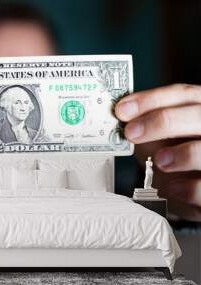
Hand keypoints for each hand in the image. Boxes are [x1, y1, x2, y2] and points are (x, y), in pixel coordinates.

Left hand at [115, 84, 200, 220]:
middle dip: (163, 121)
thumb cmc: (174, 157)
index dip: (151, 100)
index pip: (183, 94)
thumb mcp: (157, 138)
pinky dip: (187, 187)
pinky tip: (171, 187)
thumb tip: (122, 120)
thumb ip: (144, 127)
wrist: (190, 190)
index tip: (122, 110)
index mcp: (199, 109)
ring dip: (182, 154)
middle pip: (198, 115)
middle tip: (132, 132)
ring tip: (160, 161)